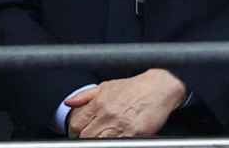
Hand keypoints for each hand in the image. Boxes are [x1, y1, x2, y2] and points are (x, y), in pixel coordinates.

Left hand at [65, 69, 186, 137]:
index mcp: (99, 102)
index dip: (74, 131)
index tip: (77, 133)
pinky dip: (114, 142)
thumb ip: (85, 95)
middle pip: (85, 136)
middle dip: (85, 137)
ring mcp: (120, 125)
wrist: (159, 88)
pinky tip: (116, 138)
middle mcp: (107, 114)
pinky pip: (117, 143)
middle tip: (90, 135)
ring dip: (99, 140)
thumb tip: (69, 102)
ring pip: (99, 141)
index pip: (76, 124)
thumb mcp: (107, 86)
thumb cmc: (134, 87)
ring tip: (104, 136)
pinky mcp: (133, 134)